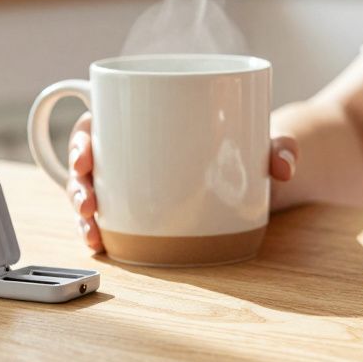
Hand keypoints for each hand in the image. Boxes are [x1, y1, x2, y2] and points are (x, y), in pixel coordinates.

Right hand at [63, 112, 299, 251]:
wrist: (275, 175)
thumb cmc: (261, 143)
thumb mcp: (274, 139)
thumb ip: (283, 145)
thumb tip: (284, 166)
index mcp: (155, 115)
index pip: (103, 119)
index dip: (83, 138)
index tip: (85, 158)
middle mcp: (139, 148)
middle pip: (90, 160)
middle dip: (78, 184)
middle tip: (88, 203)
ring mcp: (140, 182)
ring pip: (97, 192)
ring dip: (84, 214)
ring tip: (92, 235)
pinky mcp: (149, 211)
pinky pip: (115, 218)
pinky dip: (102, 231)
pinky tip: (100, 246)